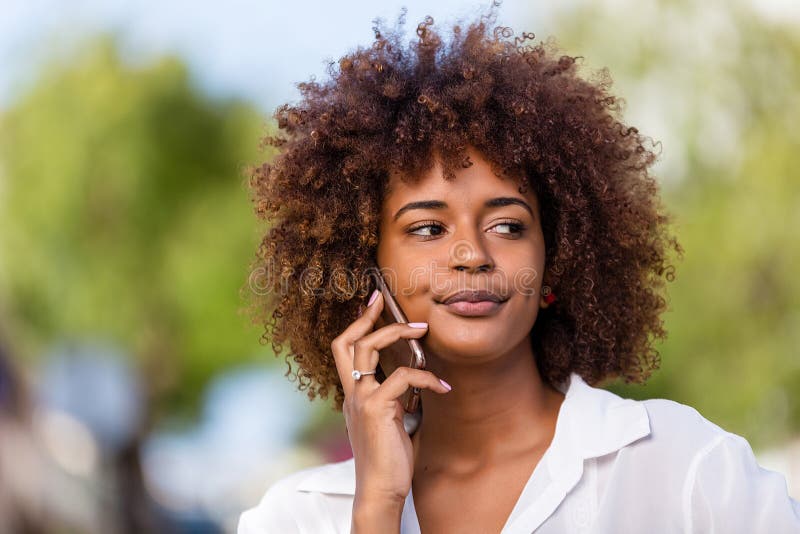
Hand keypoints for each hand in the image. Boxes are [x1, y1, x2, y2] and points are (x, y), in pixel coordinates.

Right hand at [330, 290, 451, 506]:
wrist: (381, 490)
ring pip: (368, 349)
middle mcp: (352, 393)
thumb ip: (394, 398)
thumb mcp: (390, 420)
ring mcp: (361, 399)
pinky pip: (402, 377)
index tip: (371, 304)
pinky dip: (425, 377)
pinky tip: (443, 386)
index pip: (344, 350)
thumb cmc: (389, 459)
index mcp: (353, 394)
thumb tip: (412, 379)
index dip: (355, 324)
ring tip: (422, 331)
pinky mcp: (376, 408)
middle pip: (347, 342)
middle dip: (367, 317)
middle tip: (384, 300)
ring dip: (396, 333)